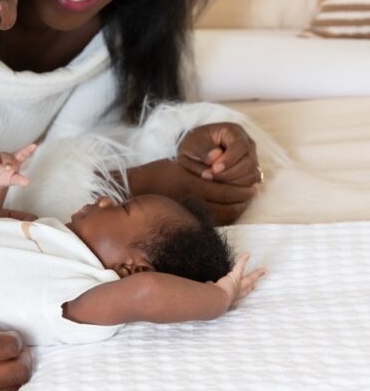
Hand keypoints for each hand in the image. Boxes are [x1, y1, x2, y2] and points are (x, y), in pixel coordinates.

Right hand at [0, 143, 36, 188]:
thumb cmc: (7, 177)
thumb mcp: (14, 179)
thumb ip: (20, 179)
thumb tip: (27, 182)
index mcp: (14, 160)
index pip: (22, 154)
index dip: (28, 150)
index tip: (34, 146)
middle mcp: (5, 157)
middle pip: (6, 156)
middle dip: (7, 161)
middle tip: (8, 168)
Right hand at [0, 310, 32, 390]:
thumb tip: (7, 338)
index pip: (10, 347)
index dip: (16, 340)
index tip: (9, 337)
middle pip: (19, 374)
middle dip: (25, 359)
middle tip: (20, 351)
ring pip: (11, 388)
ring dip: (15, 373)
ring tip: (7, 361)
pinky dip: (2, 384)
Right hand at [126, 158, 256, 223]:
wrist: (137, 188)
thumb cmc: (159, 174)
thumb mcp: (182, 168)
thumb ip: (203, 174)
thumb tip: (225, 177)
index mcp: (192, 185)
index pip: (224, 190)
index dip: (241, 190)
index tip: (253, 187)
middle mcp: (192, 201)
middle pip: (226, 206)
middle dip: (242, 201)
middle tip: (253, 194)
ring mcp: (189, 212)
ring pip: (221, 217)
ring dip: (236, 211)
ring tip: (244, 203)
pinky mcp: (186, 219)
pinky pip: (211, 222)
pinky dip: (225, 218)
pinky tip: (230, 211)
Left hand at [178, 123, 260, 184]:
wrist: (193, 154)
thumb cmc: (193, 146)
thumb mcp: (192, 144)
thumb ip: (203, 149)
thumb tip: (216, 156)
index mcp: (234, 131)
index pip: (241, 146)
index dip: (230, 159)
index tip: (214, 168)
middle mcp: (247, 144)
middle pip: (250, 162)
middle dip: (230, 173)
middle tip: (211, 177)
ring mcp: (251, 158)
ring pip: (252, 175)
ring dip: (234, 182)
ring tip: (214, 181)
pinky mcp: (250, 172)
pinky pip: (250, 183)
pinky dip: (238, 188)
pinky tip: (222, 187)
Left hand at [211, 252, 266, 311]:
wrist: (217, 301)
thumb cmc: (213, 303)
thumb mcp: (211, 298)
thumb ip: (210, 292)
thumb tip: (207, 286)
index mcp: (230, 302)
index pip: (235, 301)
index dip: (237, 300)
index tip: (237, 300)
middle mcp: (236, 295)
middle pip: (246, 291)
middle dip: (251, 288)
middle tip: (255, 286)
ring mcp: (238, 286)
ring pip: (249, 279)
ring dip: (255, 275)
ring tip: (262, 271)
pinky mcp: (236, 277)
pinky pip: (240, 266)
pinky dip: (243, 259)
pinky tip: (247, 254)